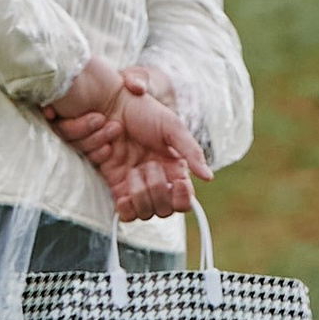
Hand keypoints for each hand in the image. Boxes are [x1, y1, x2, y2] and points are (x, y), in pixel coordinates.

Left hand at [46, 60, 210, 221]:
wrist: (110, 107)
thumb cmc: (144, 111)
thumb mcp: (172, 127)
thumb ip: (191, 152)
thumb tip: (208, 177)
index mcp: (175, 168)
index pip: (185, 199)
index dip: (183, 198)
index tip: (178, 184)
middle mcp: (158, 181)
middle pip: (164, 210)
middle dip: (158, 190)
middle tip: (149, 166)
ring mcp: (137, 186)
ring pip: (145, 212)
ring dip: (140, 195)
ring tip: (134, 171)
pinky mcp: (117, 188)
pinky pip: (125, 213)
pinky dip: (126, 209)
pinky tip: (124, 196)